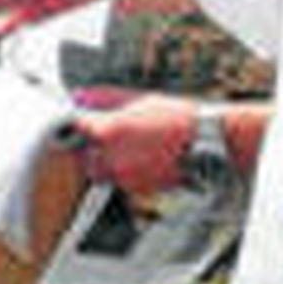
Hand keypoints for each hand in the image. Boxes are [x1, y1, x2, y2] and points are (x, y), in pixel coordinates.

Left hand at [67, 87, 208, 202]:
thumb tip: (81, 95)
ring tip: (126, 147)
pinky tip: (141, 158)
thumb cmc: (175, 117)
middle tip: (101, 138)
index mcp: (107, 131)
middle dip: (88, 148)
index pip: (77, 128)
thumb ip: (104, 98)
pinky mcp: (138, 188)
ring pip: (101, 172)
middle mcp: (111, 157)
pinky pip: (121, 181)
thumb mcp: (137, 99)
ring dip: (105, 162)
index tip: (83, 121)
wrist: (205, 142)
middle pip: (83, 157)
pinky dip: (124, 172)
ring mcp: (124, 175)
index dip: (79, 123)